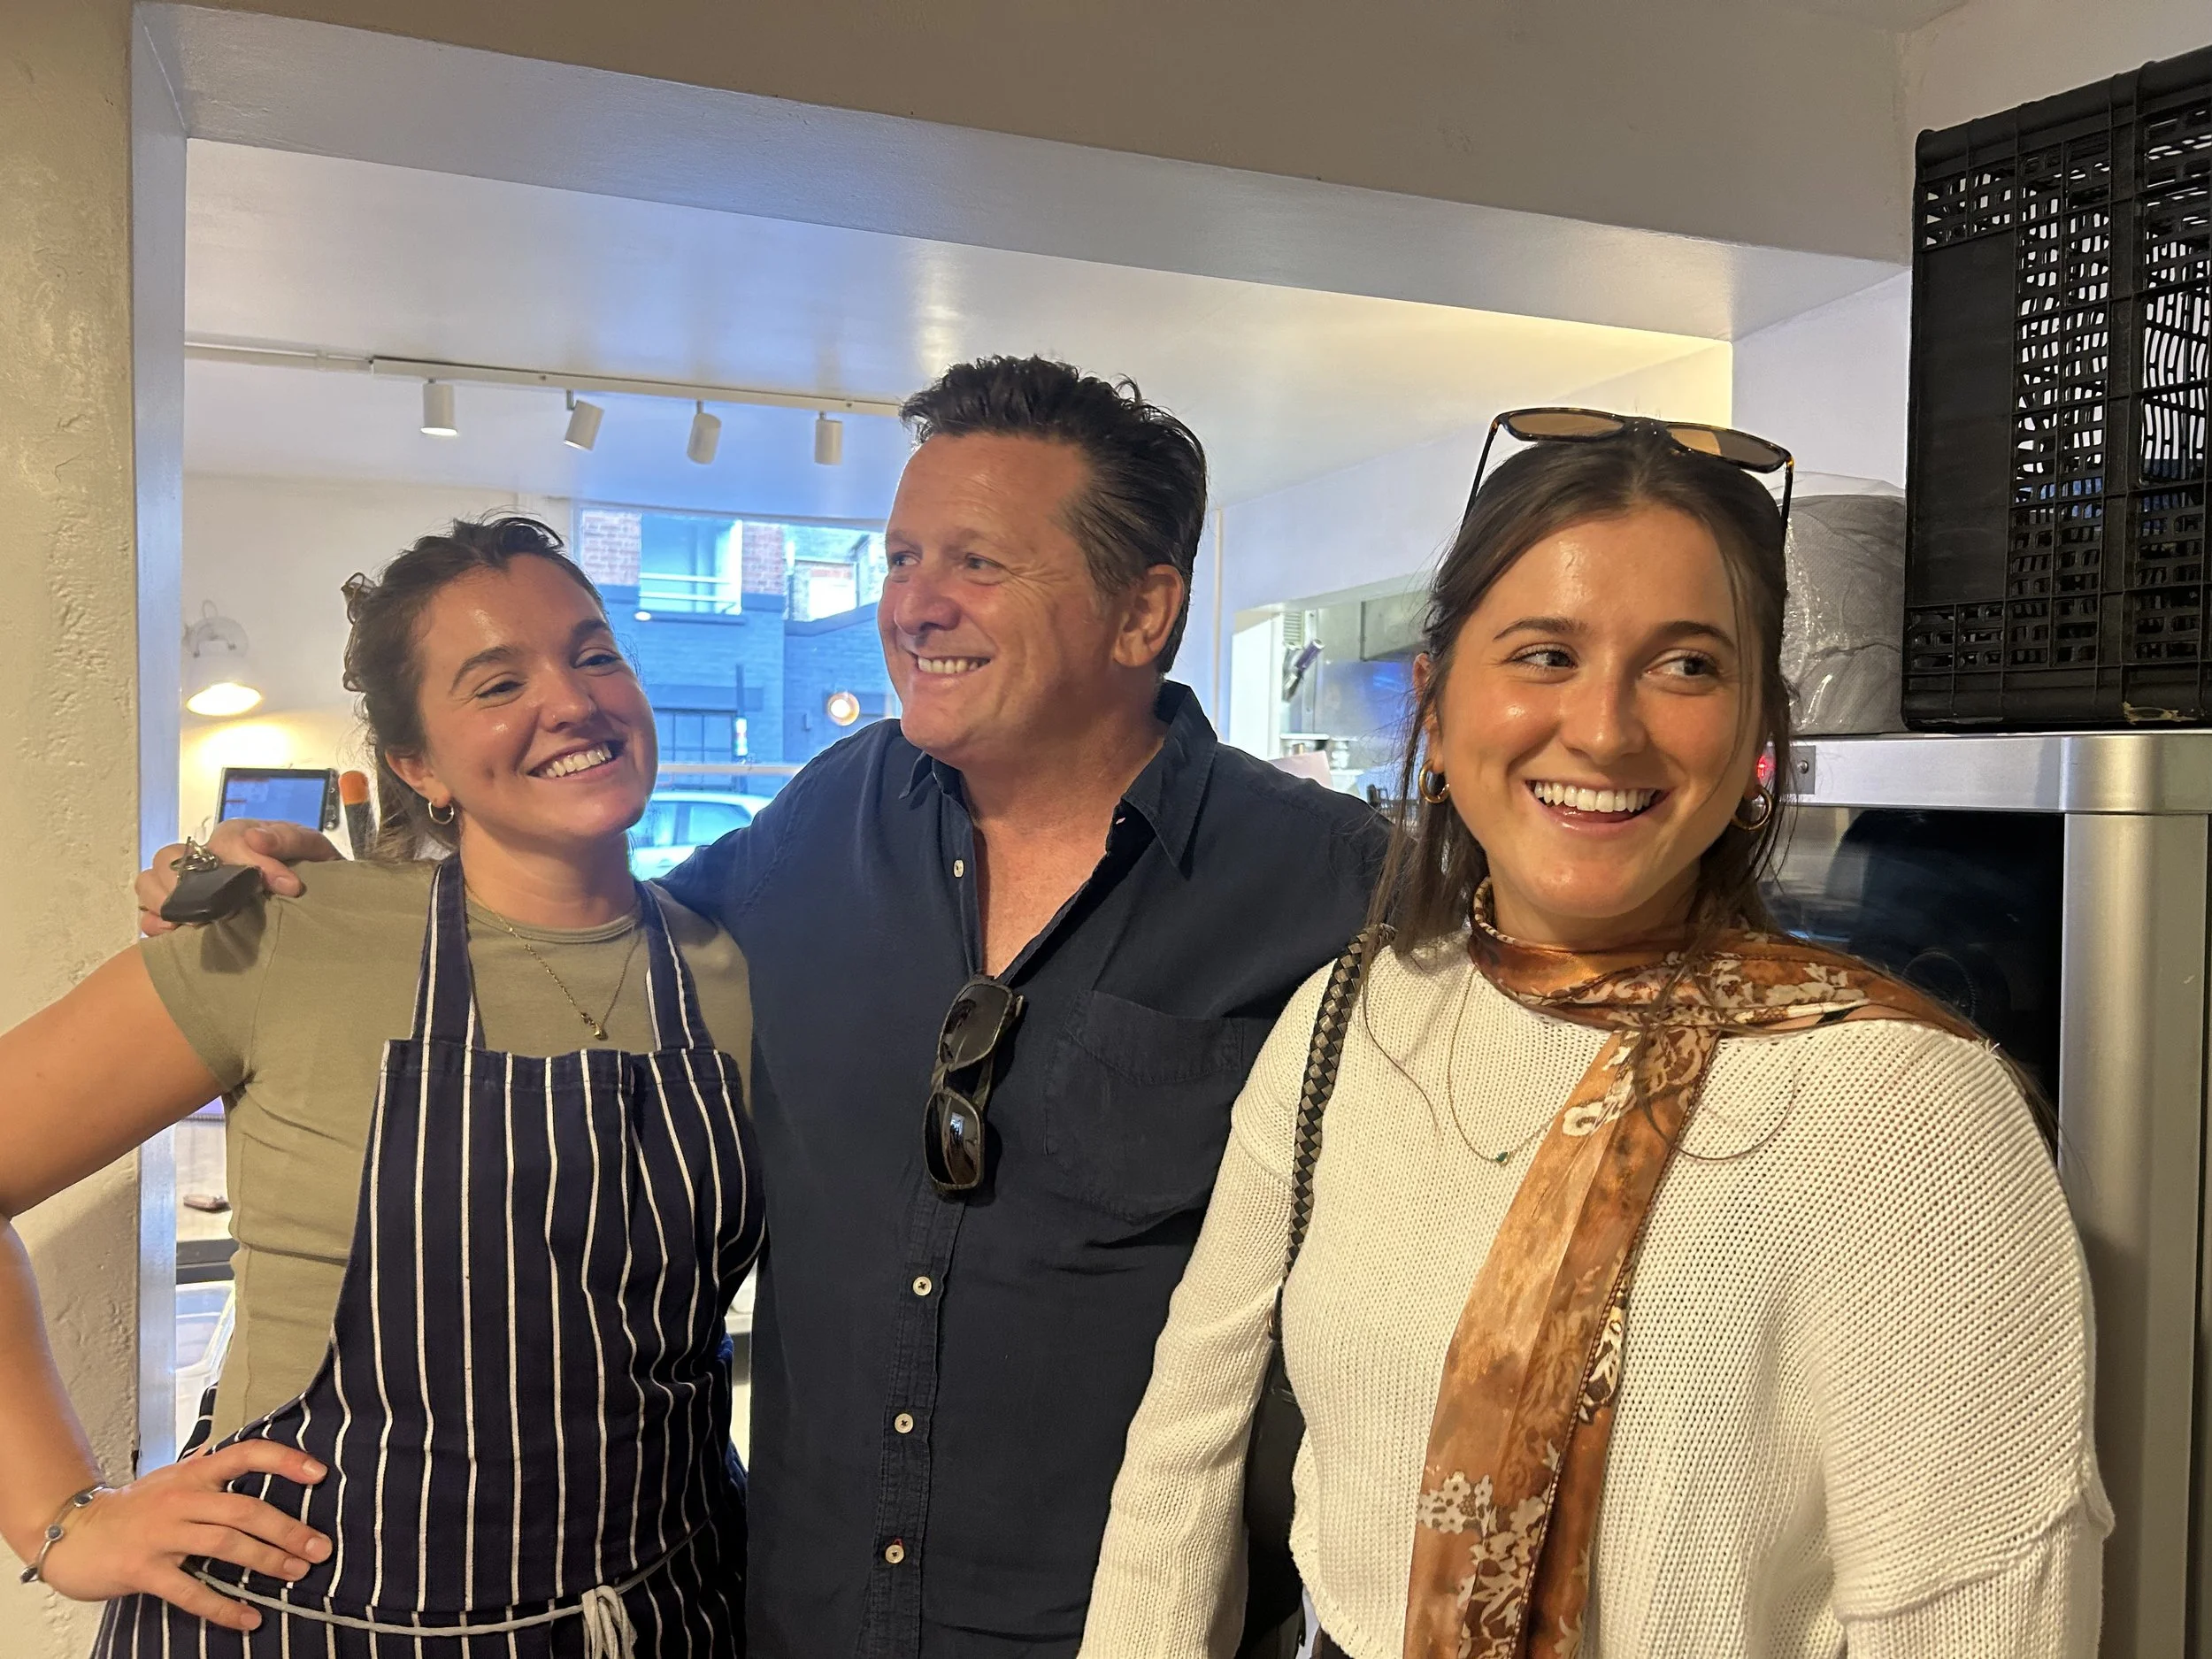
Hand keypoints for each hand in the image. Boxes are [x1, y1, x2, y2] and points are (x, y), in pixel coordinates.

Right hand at [34, 1442, 330, 1631]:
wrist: (73, 1533)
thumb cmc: (131, 1507)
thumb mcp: (171, 1477)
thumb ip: (207, 1468)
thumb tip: (240, 1452)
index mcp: (193, 1473)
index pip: (246, 1454)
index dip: (284, 1461)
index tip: (319, 1474)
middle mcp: (181, 1499)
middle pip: (244, 1510)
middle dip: (287, 1530)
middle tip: (319, 1548)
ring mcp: (162, 1535)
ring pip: (225, 1545)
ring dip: (266, 1560)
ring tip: (296, 1574)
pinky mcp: (144, 1570)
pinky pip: (191, 1591)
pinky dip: (223, 1607)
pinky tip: (248, 1618)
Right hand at [136, 822, 340, 935]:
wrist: (322, 902)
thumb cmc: (313, 873)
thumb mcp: (313, 850)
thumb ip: (289, 840)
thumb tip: (256, 839)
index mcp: (237, 839)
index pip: (226, 839)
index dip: (251, 860)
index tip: (288, 887)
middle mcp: (205, 858)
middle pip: (169, 856)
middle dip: (191, 882)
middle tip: (229, 910)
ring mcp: (188, 886)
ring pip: (149, 882)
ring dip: (166, 901)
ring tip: (197, 922)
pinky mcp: (180, 914)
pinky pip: (148, 914)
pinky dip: (155, 922)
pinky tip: (176, 933)